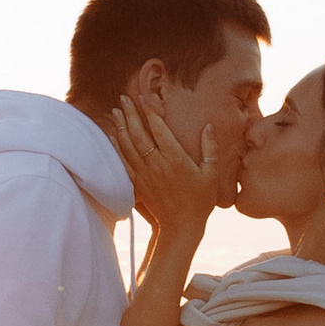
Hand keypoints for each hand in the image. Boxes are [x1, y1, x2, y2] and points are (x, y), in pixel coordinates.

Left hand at [112, 92, 232, 241]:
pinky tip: (113, 136)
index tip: (143, 98)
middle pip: (139, 135)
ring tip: (116, 111)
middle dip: (130, 115)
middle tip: (123, 98)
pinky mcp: (139, 185)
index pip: (159, 130)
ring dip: (121, 127)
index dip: (150, 112)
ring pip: (129, 147)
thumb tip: (209, 126)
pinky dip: (117, 148)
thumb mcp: (211, 174)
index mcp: (176, 159)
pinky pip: (125, 163)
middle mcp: (158, 165)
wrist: (182, 227)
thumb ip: (210, 149)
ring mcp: (146, 175)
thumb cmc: (200, 201)